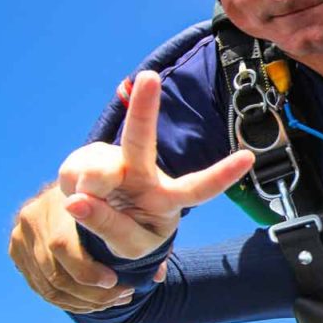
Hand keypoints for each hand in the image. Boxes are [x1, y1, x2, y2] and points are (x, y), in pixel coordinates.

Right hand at [9, 184, 136, 313]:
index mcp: (62, 193)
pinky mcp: (17, 245)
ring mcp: (23, 228)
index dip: (88, 272)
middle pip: (54, 270)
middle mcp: (36, 209)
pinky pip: (40, 284)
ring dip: (83, 300)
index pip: (62, 245)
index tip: (115, 282)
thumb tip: (156, 275)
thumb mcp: (140, 209)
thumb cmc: (130, 197)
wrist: (99, 182)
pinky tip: (93, 300)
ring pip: (48, 283)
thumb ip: (143, 239)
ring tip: (113, 299)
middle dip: (91, 292)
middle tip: (123, 295)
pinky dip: (68, 299)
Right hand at [58, 70, 254, 259]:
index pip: (198, 188)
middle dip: (143, 108)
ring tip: (89, 206)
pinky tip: (79, 195)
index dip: (222, 175)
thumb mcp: (129, 244)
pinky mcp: (85, 160)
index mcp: (169, 197)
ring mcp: (114, 161)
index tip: (249, 158)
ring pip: (99, 168)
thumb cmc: (129, 232)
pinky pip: (74, 175)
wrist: (99, 223)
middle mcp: (145, 172)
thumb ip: (109, 226)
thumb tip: (77, 201)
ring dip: (93, 189)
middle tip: (149, 78)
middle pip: (142, 141)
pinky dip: (73, 190)